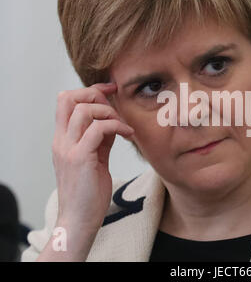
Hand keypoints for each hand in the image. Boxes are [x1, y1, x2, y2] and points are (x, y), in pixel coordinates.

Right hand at [51, 82, 133, 233]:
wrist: (79, 220)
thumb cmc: (88, 192)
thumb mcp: (94, 159)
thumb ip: (100, 139)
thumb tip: (113, 122)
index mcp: (62, 140)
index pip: (65, 102)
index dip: (88, 91)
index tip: (109, 90)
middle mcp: (61, 141)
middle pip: (68, 98)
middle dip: (94, 93)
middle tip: (115, 101)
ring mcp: (68, 149)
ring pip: (83, 110)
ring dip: (108, 111)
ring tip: (123, 125)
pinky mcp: (81, 158)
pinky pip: (98, 129)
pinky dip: (117, 126)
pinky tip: (128, 135)